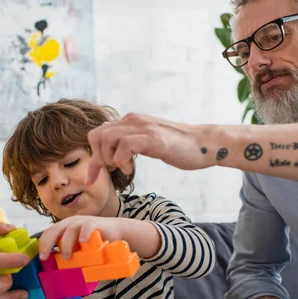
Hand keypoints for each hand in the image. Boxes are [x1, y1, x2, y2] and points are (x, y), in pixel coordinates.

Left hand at [38, 216, 124, 260]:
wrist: (116, 231)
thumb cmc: (95, 241)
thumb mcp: (79, 247)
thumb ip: (70, 253)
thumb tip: (58, 272)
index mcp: (65, 227)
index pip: (49, 233)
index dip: (43, 244)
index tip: (41, 257)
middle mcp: (72, 223)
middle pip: (55, 230)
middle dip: (47, 244)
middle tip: (44, 257)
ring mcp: (83, 222)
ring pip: (70, 229)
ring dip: (66, 243)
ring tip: (66, 256)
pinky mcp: (96, 223)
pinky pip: (88, 226)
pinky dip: (84, 233)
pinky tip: (83, 241)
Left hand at [87, 113, 215, 183]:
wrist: (203, 143)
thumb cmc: (176, 147)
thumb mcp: (147, 142)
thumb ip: (129, 141)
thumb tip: (109, 149)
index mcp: (130, 121)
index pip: (97, 134)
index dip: (93, 158)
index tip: (93, 178)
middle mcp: (132, 120)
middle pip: (96, 135)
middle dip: (99, 158)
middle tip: (115, 169)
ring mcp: (142, 127)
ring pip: (106, 138)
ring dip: (110, 159)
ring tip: (124, 168)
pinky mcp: (152, 138)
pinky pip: (124, 146)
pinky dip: (122, 160)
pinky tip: (131, 169)